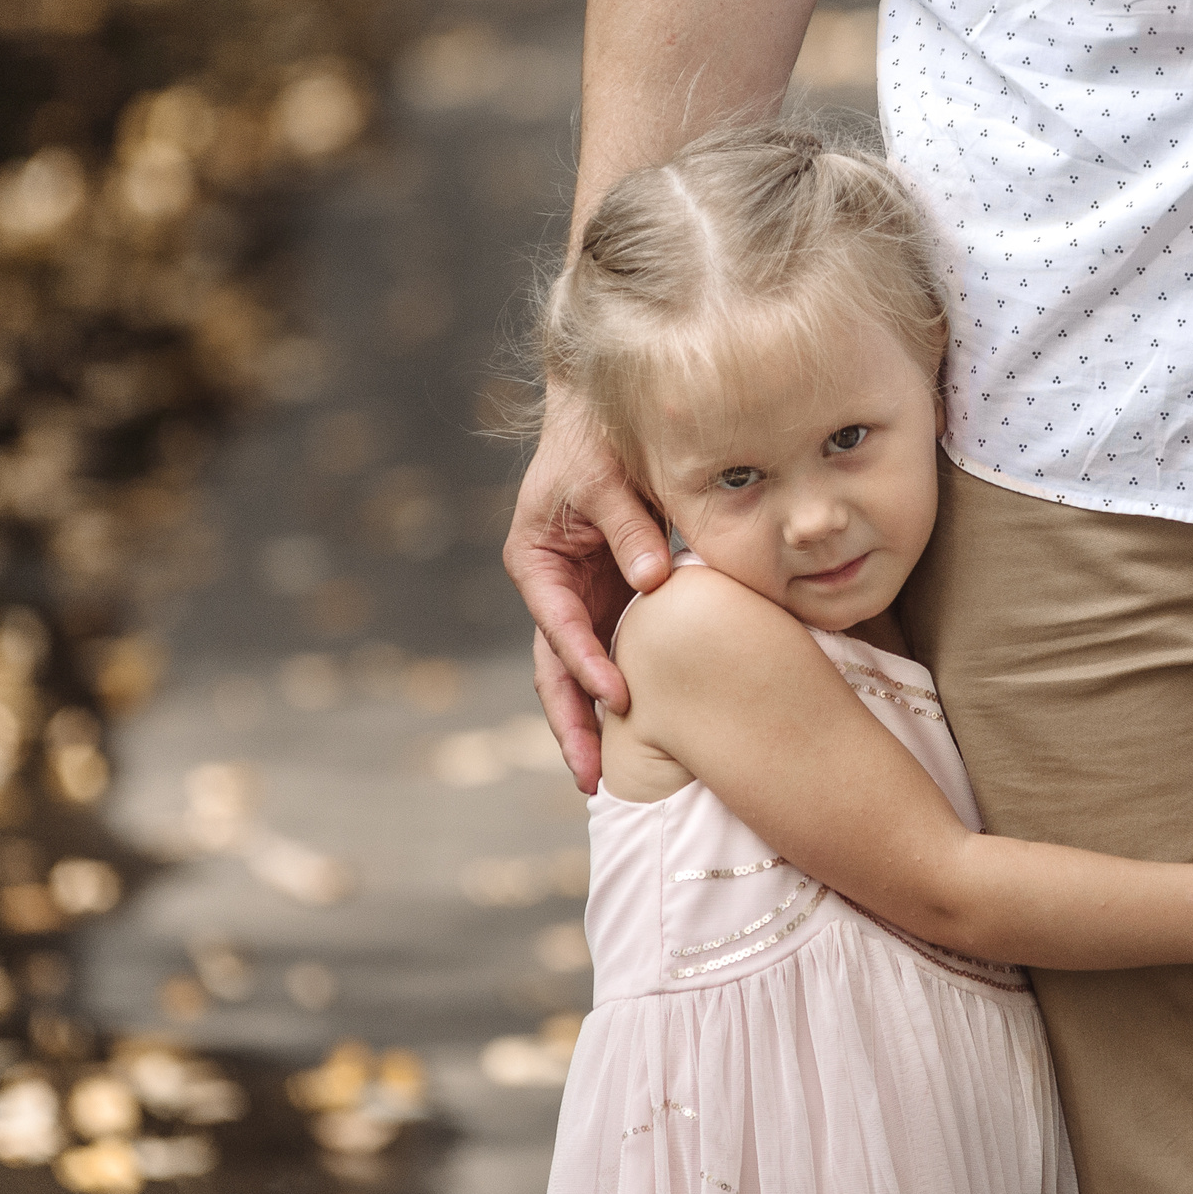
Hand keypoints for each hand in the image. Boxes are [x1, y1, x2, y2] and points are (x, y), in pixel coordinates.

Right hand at [503, 393, 671, 790]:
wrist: (610, 414)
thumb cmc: (599, 439)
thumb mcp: (607, 478)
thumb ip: (630, 529)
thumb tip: (656, 584)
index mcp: (535, 562)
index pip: (559, 625)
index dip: (587, 665)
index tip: (621, 699)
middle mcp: (552, 589)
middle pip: (555, 669)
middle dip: (573, 725)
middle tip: (593, 780)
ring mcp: (581, 600)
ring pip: (580, 673)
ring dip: (590, 723)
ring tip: (607, 780)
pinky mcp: (611, 600)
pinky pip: (616, 653)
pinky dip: (624, 691)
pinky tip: (646, 734)